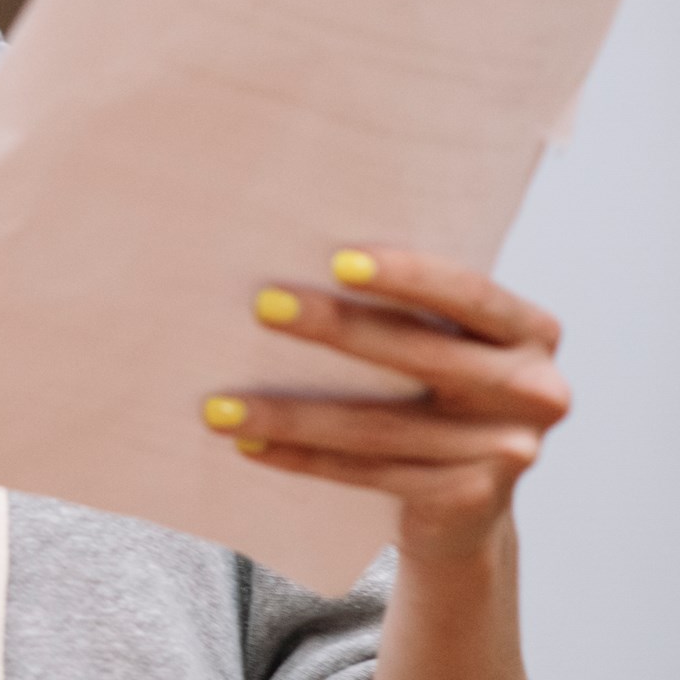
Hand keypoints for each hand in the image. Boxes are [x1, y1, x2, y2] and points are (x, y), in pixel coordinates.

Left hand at [200, 247, 569, 564]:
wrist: (468, 501)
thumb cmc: (435, 388)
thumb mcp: (443, 341)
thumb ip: (407, 306)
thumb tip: (291, 254)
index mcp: (529, 331)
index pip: (469, 294)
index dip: (408, 276)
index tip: (338, 260)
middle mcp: (535, 390)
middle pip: (421, 355)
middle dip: (335, 328)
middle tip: (262, 305)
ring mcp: (508, 451)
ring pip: (382, 426)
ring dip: (291, 413)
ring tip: (220, 405)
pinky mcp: (470, 499)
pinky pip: (370, 473)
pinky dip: (303, 456)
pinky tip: (249, 443)